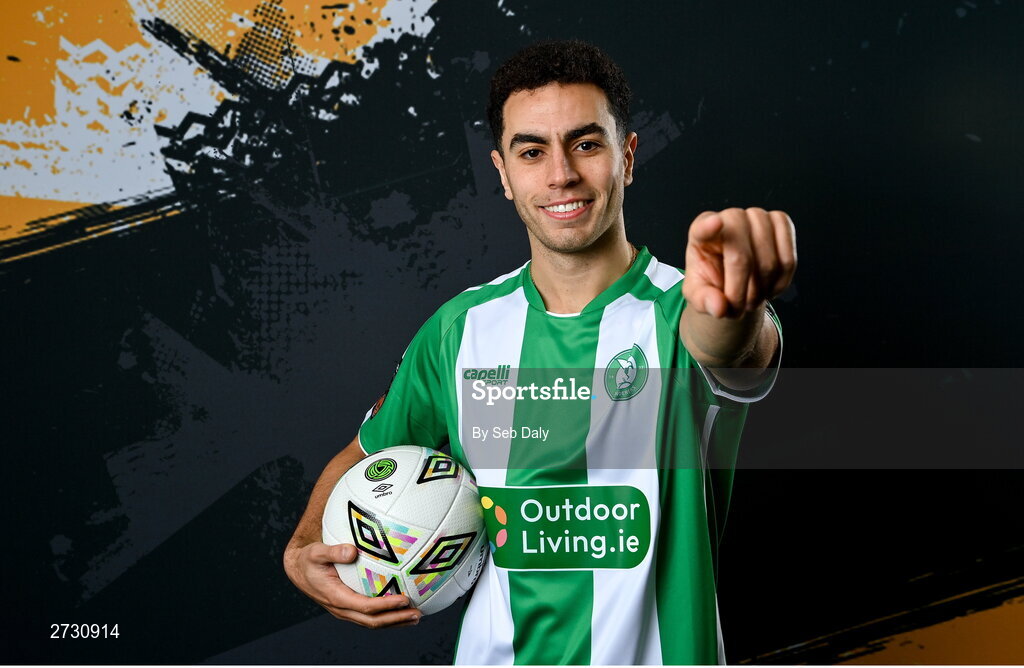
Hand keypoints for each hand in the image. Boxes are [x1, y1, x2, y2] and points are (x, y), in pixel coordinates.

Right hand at [283, 541, 420, 627]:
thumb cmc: (309, 559)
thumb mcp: (316, 552)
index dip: (386, 606)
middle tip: (417, 614)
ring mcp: (346, 610)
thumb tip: (352, 550)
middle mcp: (342, 608)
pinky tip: (402, 609)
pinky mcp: (350, 607)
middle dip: (396, 619)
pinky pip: (370, 615)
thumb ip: (333, 551)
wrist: (299, 570)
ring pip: (373, 622)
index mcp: (336, 597)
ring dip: (395, 622)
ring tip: (416, 617)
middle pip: (373, 621)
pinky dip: (388, 615)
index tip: (404, 600)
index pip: (365, 607)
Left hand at [683, 208, 796, 318]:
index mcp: (700, 232)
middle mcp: (730, 218)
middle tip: (737, 308)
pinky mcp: (781, 221)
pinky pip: (788, 260)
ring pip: (769, 262)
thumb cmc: (712, 280)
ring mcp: (757, 216)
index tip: (714, 223)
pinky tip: (769, 288)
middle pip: (741, 259)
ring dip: (762, 291)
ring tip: (751, 297)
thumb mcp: (699, 295)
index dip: (709, 227)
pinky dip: (780, 283)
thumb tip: (719, 307)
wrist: (735, 274)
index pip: (702, 228)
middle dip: (741, 292)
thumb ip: (703, 301)